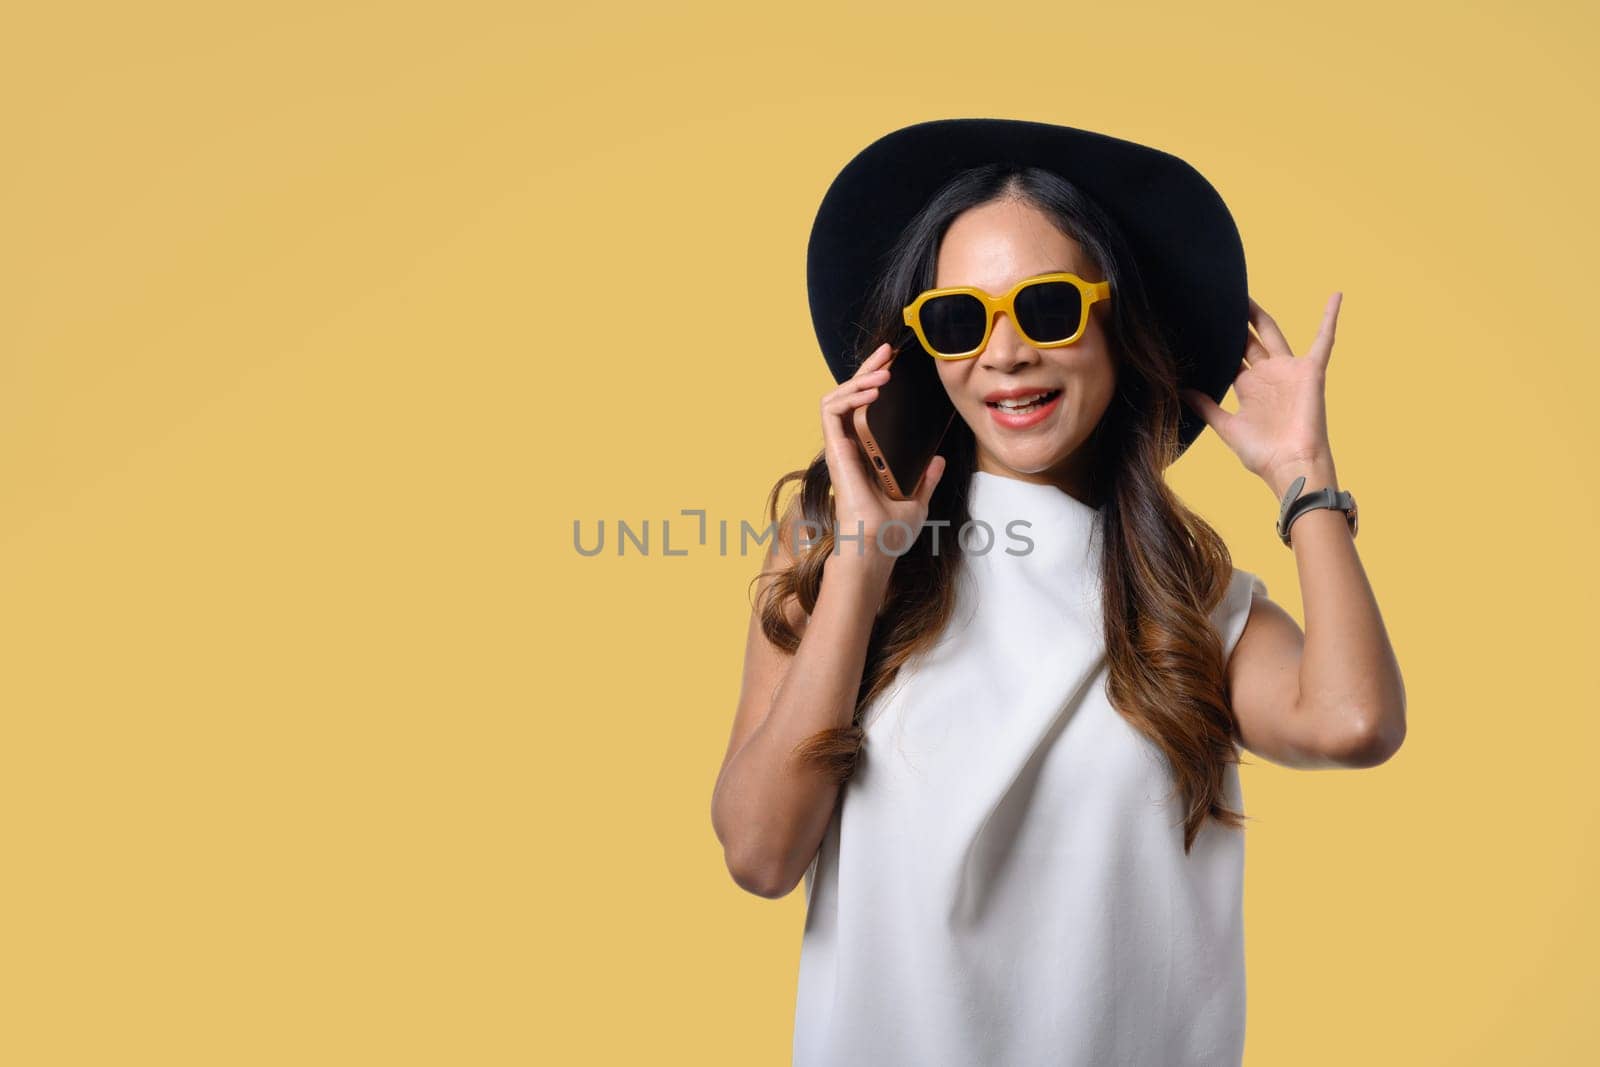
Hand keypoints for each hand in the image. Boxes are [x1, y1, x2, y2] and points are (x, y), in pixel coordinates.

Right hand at [818, 342, 945, 565]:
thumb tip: (938, 460)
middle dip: (867, 369)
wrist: (877, 548)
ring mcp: (840, 448)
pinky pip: (831, 411)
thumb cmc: (890, 534)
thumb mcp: (917, 501)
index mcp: (866, 455)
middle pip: (850, 396)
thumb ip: (925, 479)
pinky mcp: (835, 451)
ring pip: (836, 397)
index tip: (894, 365)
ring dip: (858, 379)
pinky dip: (849, 395)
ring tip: (883, 373)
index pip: (865, 409)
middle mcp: (850, 448)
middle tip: (888, 351)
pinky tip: (872, 391)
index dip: (875, 383)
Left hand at [1181, 292, 1340, 486]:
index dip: (1218, 343)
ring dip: (1260, 315)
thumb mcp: (1227, 427)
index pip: (1231, 358)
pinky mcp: (1310, 371)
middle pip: (1248, 340)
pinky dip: (1330, 318)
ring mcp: (1288, 371)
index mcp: (1250, 388)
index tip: (1200, 325)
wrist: (1291, 465)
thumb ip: (1206, 407)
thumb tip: (1181, 390)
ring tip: (1245, 294)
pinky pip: (1323, 340)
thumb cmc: (1263, 454)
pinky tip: (1335, 296)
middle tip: (1218, 301)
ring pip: (1273, 333)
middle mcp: (1268, 376)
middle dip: (1235, 323)